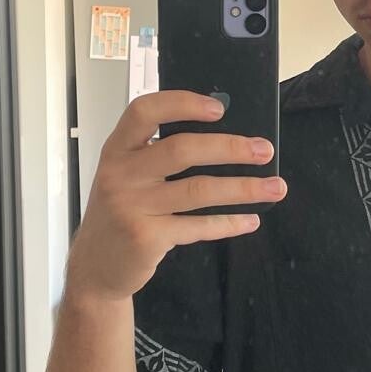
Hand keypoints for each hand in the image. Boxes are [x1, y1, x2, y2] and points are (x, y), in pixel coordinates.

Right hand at [65, 89, 285, 302]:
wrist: (95, 267)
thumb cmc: (121, 212)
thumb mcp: (126, 176)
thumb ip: (158, 156)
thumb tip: (225, 138)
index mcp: (117, 149)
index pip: (144, 112)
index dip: (182, 104)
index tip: (220, 108)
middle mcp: (120, 174)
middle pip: (182, 150)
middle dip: (230, 148)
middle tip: (265, 150)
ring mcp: (132, 207)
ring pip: (199, 190)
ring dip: (243, 188)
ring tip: (275, 187)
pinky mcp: (146, 238)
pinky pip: (198, 226)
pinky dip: (229, 223)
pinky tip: (250, 220)